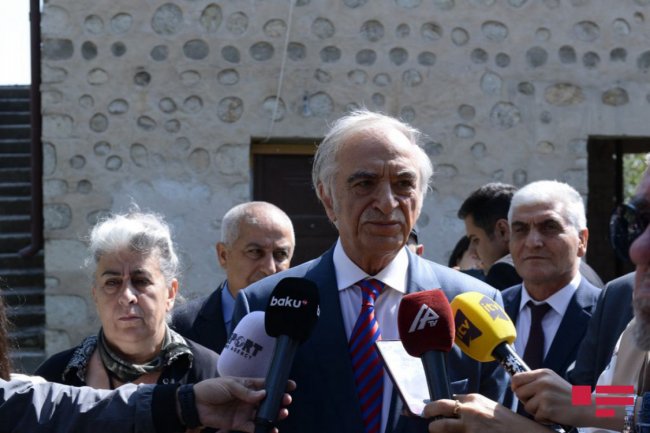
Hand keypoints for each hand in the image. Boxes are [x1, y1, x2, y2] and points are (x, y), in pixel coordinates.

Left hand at [193, 377, 294, 431]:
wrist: (195, 404)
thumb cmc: (212, 389)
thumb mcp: (230, 385)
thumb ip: (246, 392)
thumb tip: (264, 394)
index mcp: (247, 385)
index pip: (266, 384)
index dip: (278, 384)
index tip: (291, 385)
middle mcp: (249, 399)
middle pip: (268, 401)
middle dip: (279, 401)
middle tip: (286, 401)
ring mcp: (245, 411)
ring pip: (263, 414)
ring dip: (274, 415)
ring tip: (282, 414)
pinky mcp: (239, 424)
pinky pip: (254, 427)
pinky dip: (263, 429)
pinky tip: (271, 430)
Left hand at [424, 394, 553, 432]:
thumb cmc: (507, 422)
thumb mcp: (489, 406)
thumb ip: (471, 405)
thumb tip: (454, 404)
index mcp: (473, 399)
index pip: (447, 399)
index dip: (438, 405)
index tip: (432, 409)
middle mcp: (468, 410)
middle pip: (437, 407)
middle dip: (428, 411)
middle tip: (425, 415)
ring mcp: (468, 426)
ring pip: (439, 426)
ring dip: (435, 428)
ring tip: (435, 429)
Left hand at [511, 369, 573, 424]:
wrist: (588, 407)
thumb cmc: (568, 396)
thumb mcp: (552, 381)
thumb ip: (535, 381)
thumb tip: (514, 385)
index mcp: (542, 373)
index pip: (517, 378)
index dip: (515, 386)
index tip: (519, 392)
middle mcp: (542, 382)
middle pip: (518, 392)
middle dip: (525, 400)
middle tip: (538, 403)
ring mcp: (544, 395)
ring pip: (526, 406)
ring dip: (535, 411)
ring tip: (549, 408)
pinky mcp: (547, 409)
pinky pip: (536, 417)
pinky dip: (544, 419)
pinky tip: (554, 415)